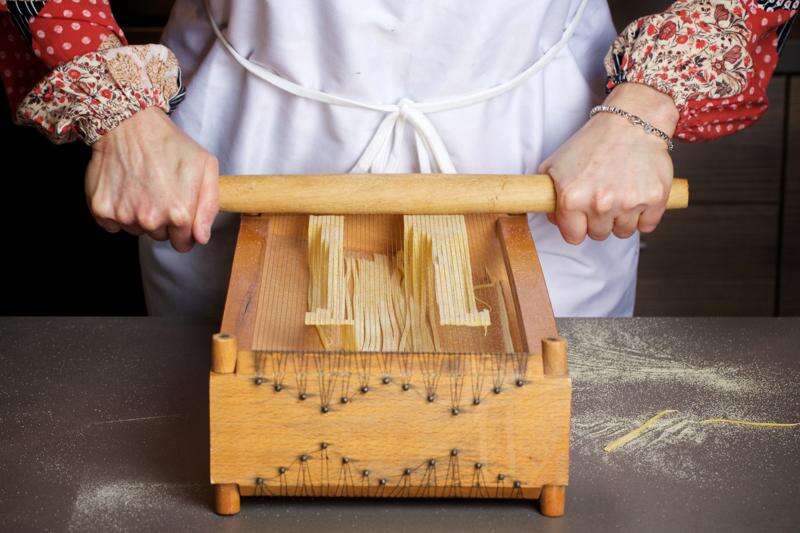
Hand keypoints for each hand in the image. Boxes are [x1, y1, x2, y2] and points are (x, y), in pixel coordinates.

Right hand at [85, 107, 218, 251]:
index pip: (183, 245)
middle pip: (160, 238)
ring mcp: (124, 215)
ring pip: (137, 230)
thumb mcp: (205, 167)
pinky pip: (113, 224)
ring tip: (143, 185)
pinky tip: (124, 188)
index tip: (179, 212)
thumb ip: (209, 206)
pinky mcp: (101, 209)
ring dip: (139, 215)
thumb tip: (201, 238)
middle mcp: (151, 219)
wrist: (129, 123)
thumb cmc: (170, 143)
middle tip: (160, 191)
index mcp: (180, 213)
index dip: (183, 230)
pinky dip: (117, 210)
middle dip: (162, 221)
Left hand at [538, 83, 678, 243]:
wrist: (631, 121)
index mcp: (572, 198)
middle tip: (603, 197)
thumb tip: (553, 219)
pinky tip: (637, 195)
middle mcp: (599, 203)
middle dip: (599, 221)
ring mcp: (628, 202)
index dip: (577, 227)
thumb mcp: (556, 164)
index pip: (573, 237)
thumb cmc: (594, 141)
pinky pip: (647, 225)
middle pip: (598, 235)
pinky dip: (644, 215)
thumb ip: (548, 195)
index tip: (582, 217)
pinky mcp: (654, 198)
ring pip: (623, 232)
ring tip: (620, 193)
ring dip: (621, 218)